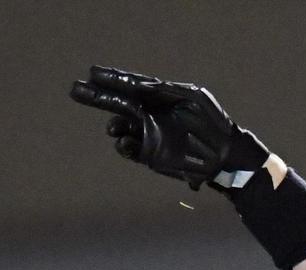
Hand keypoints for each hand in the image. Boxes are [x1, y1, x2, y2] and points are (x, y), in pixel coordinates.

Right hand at [70, 66, 267, 191]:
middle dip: (97, 97)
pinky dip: (123, 145)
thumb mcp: (192, 96)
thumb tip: (139, 84)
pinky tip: (122, 142)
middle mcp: (150, 115)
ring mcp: (150, 135)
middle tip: (75, 90)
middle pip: (118, 104)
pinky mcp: (152, 155)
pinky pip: (131, 149)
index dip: (112, 79)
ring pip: (121, 128)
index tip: (94, 73)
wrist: (225, 154)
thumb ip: (164, 89)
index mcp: (159, 98)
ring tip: (112, 127)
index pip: (130, 86)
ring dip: (113, 125)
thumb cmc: (213, 121)